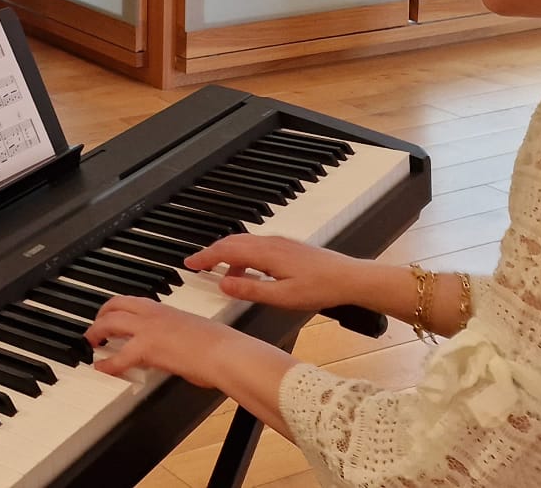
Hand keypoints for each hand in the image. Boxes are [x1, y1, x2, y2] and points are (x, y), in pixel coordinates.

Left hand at [85, 298, 250, 384]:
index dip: (117, 307)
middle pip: (115, 305)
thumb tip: (174, 348)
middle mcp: (153, 314)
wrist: (225, 353)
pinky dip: (107, 362)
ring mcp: (148, 329)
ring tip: (90, 341)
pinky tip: (101, 367)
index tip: (111, 313)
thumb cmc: (220, 346)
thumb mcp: (193, 332)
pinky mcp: (147, 348)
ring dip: (96, 330)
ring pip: (110, 322)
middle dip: (101, 315)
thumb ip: (177, 335)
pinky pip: (119, 356)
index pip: (133, 301)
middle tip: (95, 326)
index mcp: (165, 309)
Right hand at [185, 235, 375, 312]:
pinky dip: (244, 256)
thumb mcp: (282, 297)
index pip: (226, 251)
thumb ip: (250, 290)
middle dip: (212, 252)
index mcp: (265, 253)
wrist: (351, 278)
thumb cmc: (320, 289)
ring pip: (245, 243)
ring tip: (223, 275)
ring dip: (229, 255)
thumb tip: (222, 285)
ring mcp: (280, 243)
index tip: (189, 263)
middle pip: (232, 242)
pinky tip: (249, 272)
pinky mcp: (288, 247)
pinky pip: (257, 247)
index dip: (205, 257)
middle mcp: (270, 242)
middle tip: (198, 265)